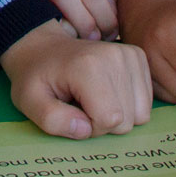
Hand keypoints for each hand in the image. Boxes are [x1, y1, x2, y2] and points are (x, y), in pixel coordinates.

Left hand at [0, 20, 151, 139]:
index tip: (72, 112)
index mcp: (89, 67)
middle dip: (103, 122)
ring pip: (140, 114)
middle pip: (127, 120)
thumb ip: (53, 120)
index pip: (109, 121)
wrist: (43, 47)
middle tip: (80, 104)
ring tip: (92, 97)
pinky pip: (146, 102)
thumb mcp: (29, 101)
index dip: (90, 128)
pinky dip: (128, 104)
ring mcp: (130, 54)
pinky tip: (106, 92)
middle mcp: (116, 57)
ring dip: (117, 114)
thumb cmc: (35, 77)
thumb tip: (85, 130)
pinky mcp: (138, 57)